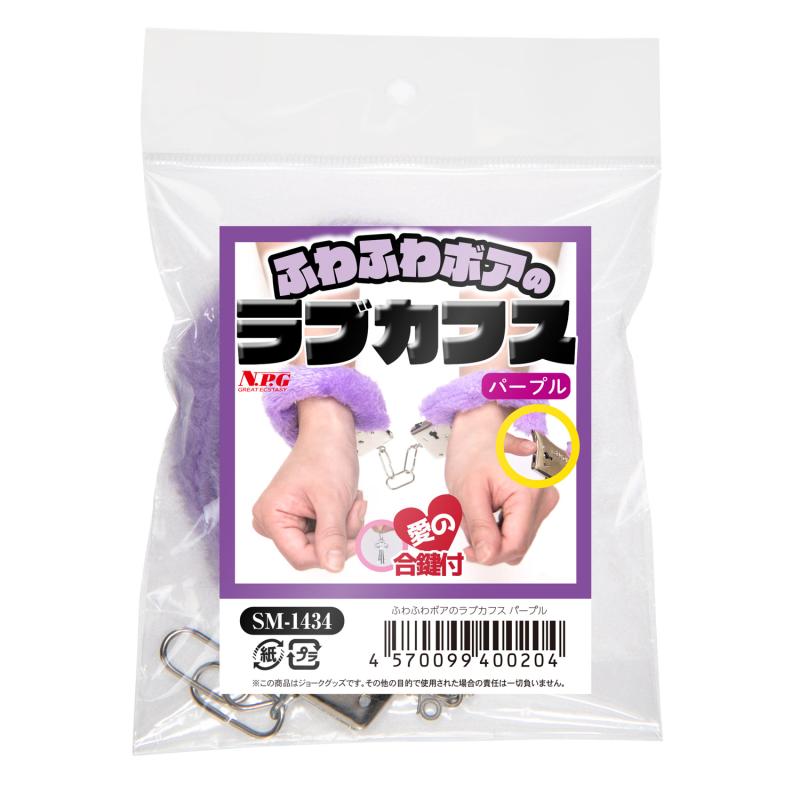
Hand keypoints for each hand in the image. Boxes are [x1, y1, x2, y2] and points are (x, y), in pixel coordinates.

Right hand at [252, 397, 365, 571]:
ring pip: (325, 544)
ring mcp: (288, 520)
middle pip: (315, 552)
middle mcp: (274, 521)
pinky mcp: (302, 518)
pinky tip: (345, 501)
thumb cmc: (325, 455)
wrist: (331, 434)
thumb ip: (332, 536)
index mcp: (271, 517)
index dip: (331, 553)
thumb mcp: (332, 499)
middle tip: (352, 506)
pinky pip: (327, 534)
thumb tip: (333, 566)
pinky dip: (343, 520)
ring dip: (345, 525)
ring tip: (349, 499)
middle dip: (341, 533)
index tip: (354, 539)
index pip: (302, 558)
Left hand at [445, 403, 558, 565]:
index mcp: (529, 494)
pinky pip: (517, 529)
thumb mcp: (468, 492)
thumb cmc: (474, 453)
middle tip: (466, 517)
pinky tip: (487, 504)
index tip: (468, 551)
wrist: (480, 432)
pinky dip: (498, 524)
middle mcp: (544, 499)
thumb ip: (479, 527)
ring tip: (477, 506)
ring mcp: (544, 502)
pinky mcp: (539, 504)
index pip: (514, 545)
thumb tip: (487, 556)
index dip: (489, 554)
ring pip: (515, 538)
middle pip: (516, 544)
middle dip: (487, 539)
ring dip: (491, 531)